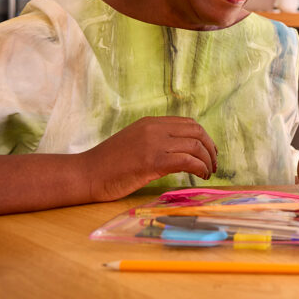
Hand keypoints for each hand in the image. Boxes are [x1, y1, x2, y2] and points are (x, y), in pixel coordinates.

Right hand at [80, 116, 217, 201]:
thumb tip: (180, 149)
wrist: (85, 174)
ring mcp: (153, 144)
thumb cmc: (108, 164)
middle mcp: (154, 129)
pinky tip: (199, 176)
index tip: (209, 152)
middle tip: (213, 164)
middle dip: (210, 148)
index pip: (189, 123)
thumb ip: (155, 140)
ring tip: (208, 173)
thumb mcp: (134, 142)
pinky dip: (199, 168)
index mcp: (150, 122)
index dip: (204, 138)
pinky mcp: (152, 161)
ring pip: (195, 146)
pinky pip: (187, 161)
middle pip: (197, 132)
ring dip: (207, 160)